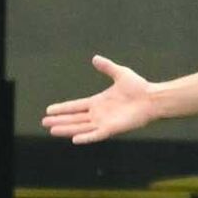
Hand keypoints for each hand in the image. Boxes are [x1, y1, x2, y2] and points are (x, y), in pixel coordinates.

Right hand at [41, 55, 156, 143]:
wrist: (153, 98)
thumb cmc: (139, 87)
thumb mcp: (120, 73)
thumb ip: (107, 67)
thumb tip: (95, 58)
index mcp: (98, 102)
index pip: (76, 106)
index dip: (63, 108)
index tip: (49, 110)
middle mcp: (99, 113)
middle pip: (74, 118)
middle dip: (59, 121)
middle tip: (44, 123)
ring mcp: (105, 122)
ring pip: (81, 127)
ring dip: (67, 129)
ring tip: (52, 130)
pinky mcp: (112, 129)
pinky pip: (96, 135)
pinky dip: (86, 137)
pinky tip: (74, 139)